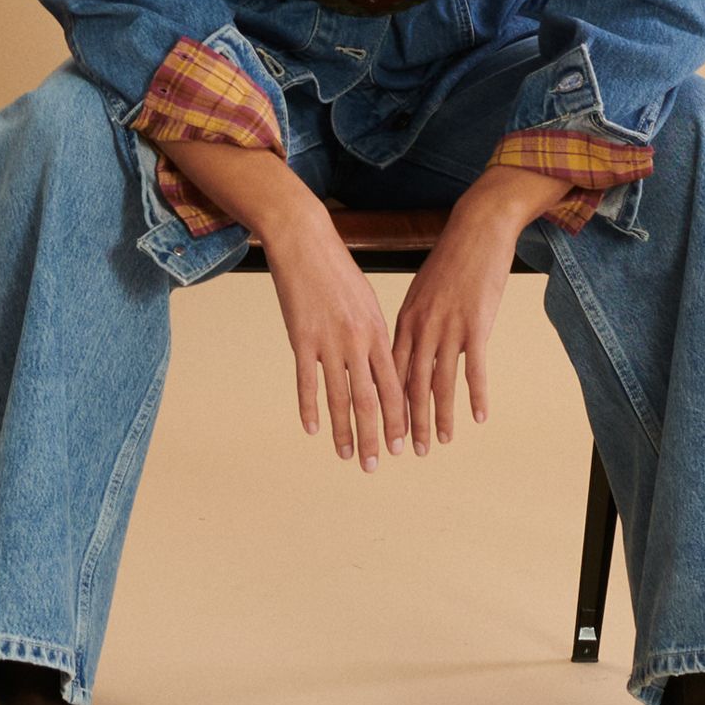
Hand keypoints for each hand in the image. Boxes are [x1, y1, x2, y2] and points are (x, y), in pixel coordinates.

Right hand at [259, 211, 413, 471]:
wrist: (305, 240)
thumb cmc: (336, 269)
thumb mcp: (364, 301)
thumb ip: (372, 335)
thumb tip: (379, 364)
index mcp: (378, 332)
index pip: (394, 385)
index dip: (398, 418)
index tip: (403, 444)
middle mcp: (358, 341)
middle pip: (371, 399)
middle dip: (375, 436)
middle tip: (377, 464)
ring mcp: (330, 341)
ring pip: (341, 397)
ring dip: (345, 431)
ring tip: (346, 456)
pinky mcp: (301, 337)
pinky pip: (307, 381)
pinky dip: (310, 407)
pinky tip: (313, 429)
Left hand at [389, 165, 566, 452]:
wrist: (476, 230)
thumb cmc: (450, 260)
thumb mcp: (421, 292)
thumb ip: (413, 323)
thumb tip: (403, 349)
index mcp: (404, 321)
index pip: (387, 372)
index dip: (383, 405)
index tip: (380, 431)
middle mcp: (420, 328)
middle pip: (408, 385)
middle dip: (405, 422)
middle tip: (404, 452)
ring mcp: (447, 327)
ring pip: (438, 382)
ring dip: (437, 417)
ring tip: (438, 443)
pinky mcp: (476, 324)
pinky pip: (474, 367)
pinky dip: (476, 394)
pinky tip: (479, 417)